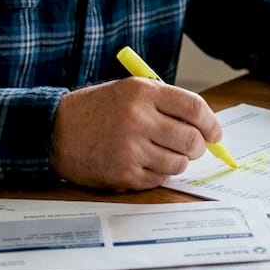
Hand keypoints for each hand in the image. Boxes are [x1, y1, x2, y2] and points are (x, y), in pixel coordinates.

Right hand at [51, 78, 223, 189]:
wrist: (54, 130)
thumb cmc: (96, 110)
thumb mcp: (129, 91)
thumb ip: (165, 104)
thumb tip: (204, 127)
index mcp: (143, 92)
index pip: (195, 108)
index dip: (211, 123)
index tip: (215, 133)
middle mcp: (139, 119)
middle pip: (192, 139)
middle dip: (198, 146)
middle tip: (192, 148)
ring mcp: (131, 148)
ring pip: (179, 162)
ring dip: (177, 161)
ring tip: (161, 154)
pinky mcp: (124, 173)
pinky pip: (159, 178)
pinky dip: (158, 173)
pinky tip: (142, 163)